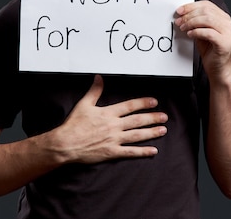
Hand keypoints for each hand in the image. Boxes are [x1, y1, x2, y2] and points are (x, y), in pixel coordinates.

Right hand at [52, 75, 167, 163]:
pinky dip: (143, 152)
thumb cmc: (73, 124)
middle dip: (153, 118)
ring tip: (163, 130)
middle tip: (164, 116)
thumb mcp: (84, 104)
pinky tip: (153, 150)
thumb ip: (94, 91)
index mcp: (108, 113)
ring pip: (137, 135)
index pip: (130, 106)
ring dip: (152, 132)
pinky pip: (130, 152)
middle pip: (137, 120)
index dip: (143, 103)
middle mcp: (114, 126)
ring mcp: (114, 139)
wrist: (65, 143)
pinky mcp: (112, 152)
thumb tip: (99, 77)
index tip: (154, 102)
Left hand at [175, 0, 230, 83]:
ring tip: (184, 28)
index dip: (191, 6)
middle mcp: (227, 23)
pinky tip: (190, 35)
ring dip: (191, 23)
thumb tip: (182, 15)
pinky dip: (197, 32)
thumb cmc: (210, 50)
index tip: (180, 10)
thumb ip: (195, 22)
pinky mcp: (224, 42)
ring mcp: (227, 32)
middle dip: (189, 15)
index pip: (207, 5)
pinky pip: (208, 32)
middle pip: (206, 11)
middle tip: (179, 21)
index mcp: (223, 17)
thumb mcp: (201, 32)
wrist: (218, 69)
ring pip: (207, 20)